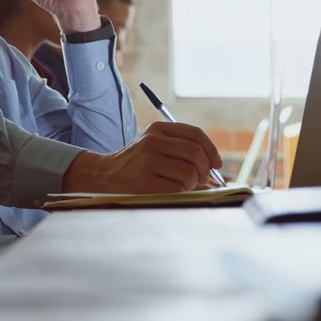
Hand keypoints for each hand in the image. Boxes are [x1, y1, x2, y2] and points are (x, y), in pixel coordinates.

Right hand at [62, 121, 223, 192]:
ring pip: (189, 173)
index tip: (216, 164)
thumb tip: (216, 169)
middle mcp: (152, 142)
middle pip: (196, 154)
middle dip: (204, 171)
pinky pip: (178, 188)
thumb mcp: (156, 146)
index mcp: (158, 129)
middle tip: (200, 179)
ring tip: (181, 186)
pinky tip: (171, 191)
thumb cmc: (138, 164)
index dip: (211, 150)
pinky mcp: (145, 182)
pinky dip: (181, 192)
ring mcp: (148, 162)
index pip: (195, 134)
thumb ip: (183, 150)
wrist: (104, 176)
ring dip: (192, 184)